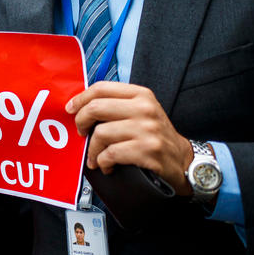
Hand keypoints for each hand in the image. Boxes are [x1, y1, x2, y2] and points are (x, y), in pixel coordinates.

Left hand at [66, 82, 193, 194]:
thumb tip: (80, 106)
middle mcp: (144, 108)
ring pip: (101, 134)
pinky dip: (103, 162)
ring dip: (92, 150)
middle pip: (96, 108)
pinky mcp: (148, 150)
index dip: (81, 98)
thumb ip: (117, 105)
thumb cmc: (154, 135)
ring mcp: (147, 129)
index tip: (71, 109)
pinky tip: (107, 166)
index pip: (101, 88)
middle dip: (81, 123)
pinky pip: (111, 154)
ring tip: (95, 158)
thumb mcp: (141, 111)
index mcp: (140, 94)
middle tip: (81, 134)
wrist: (182, 160)